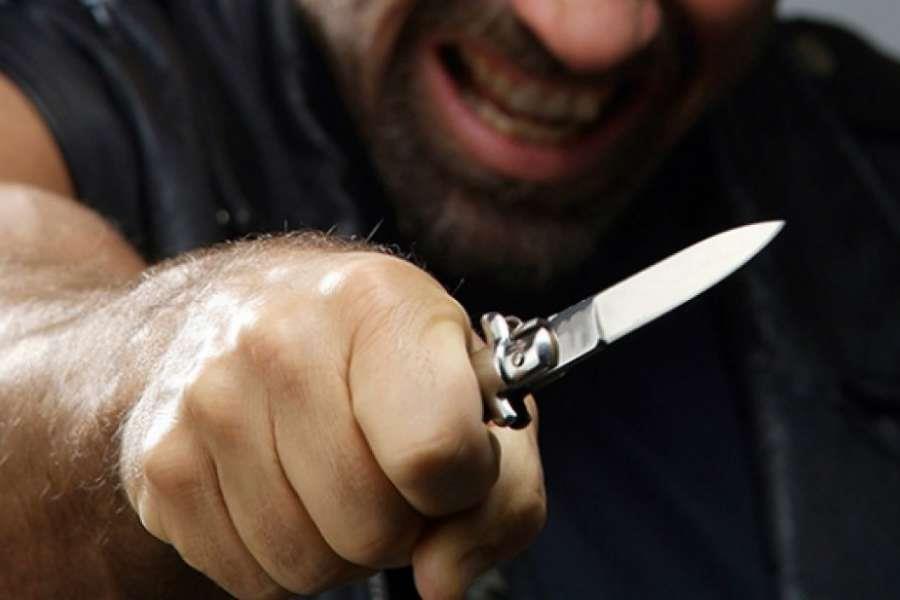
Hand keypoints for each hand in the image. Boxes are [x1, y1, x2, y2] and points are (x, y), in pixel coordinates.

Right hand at [120, 249, 545, 598]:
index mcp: (375, 302)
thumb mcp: (474, 389)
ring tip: (331, 470)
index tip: (455, 457)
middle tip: (383, 462)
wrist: (236, 312)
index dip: (464, 483)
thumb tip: (443, 580)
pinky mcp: (161, 465)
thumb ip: (504, 492)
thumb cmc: (378, 353)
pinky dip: (282, 555)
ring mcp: (206, 404)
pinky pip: (252, 579)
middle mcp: (277, 340)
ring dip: (338, 542)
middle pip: (374, 527)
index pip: (437, 451)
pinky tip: (283, 485)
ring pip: (309, 566)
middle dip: (398, 520)